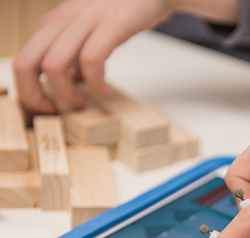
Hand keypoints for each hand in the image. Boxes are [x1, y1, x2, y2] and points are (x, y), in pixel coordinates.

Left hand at [13, 0, 174, 112]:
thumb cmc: (122, 11)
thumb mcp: (88, 30)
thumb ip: (76, 53)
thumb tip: (73, 81)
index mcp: (53, 23)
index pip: (23, 60)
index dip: (27, 91)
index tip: (47, 106)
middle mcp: (63, 20)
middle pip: (27, 63)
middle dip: (35, 96)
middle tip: (57, 110)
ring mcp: (86, 21)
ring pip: (54, 65)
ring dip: (66, 94)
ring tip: (83, 102)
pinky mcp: (112, 24)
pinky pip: (91, 59)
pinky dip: (95, 82)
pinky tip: (104, 90)